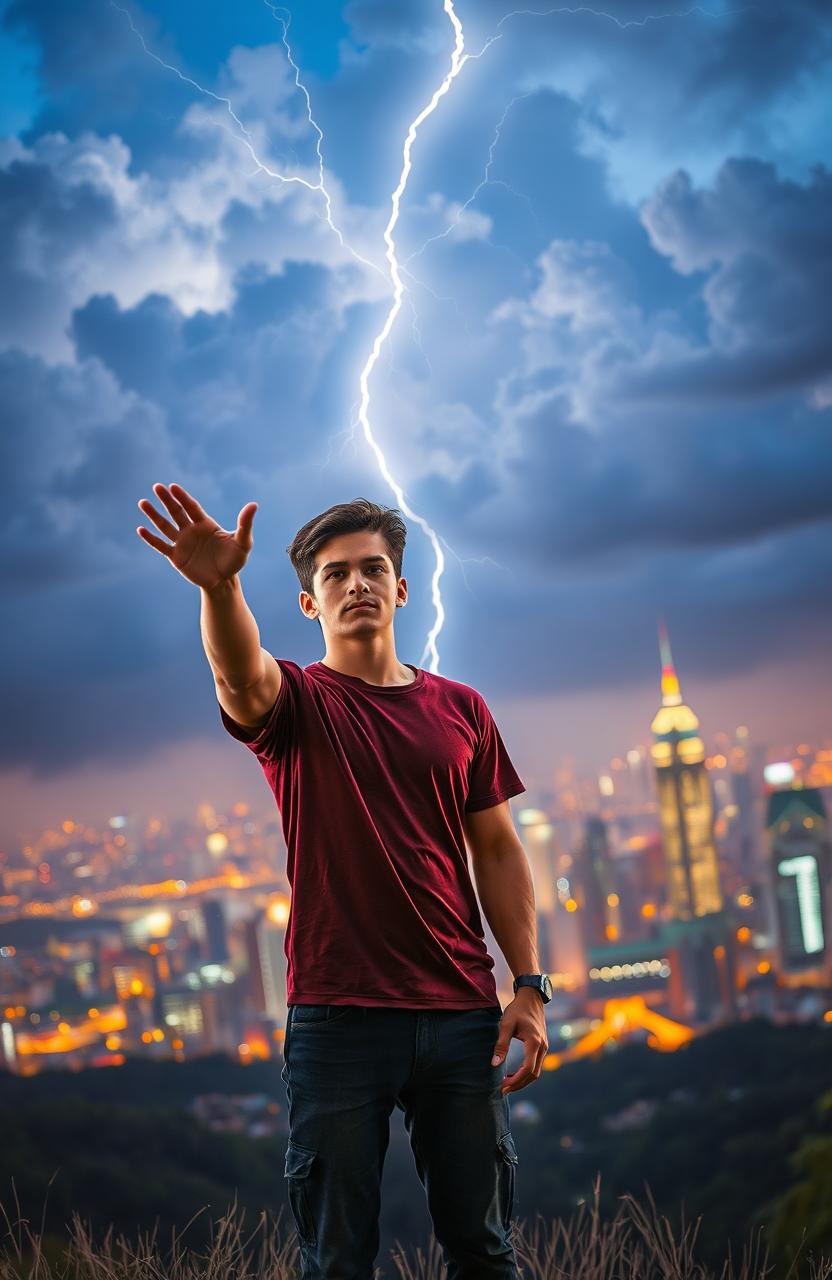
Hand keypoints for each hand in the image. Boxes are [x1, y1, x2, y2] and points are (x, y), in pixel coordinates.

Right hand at [136, 483, 256, 590]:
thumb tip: (253, 505)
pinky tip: (140, 529)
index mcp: (205, 524)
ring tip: (143, 502)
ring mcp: (182, 543)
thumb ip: (245, 524)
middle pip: (176, 512)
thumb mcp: (243, 542)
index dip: (182, 497)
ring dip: (154, 515)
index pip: (192, 507)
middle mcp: (191, 530)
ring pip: (165, 526)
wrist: (224, 581)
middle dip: (167, 500)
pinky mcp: (176, 557)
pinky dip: (151, 539)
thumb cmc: (234, 560)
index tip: (173, 487)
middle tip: (156, 487)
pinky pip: (161, 546)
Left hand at [491, 992, 547, 1094]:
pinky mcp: (542, 1046)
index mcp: (534, 1042)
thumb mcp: (506, 1024)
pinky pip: (536, 1065)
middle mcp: (542, 1047)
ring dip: (523, 1080)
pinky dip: (526, 1073)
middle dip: (519, 1084)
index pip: (528, 1069)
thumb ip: (501, 1044)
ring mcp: (544, 1047)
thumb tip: (495, 1064)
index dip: (516, 1081)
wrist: (531, 997)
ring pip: (536, 1071)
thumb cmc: (517, 1009)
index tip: (503, 1086)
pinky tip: (514, 1074)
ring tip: (507, 1084)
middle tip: (503, 1089)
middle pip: (534, 1074)